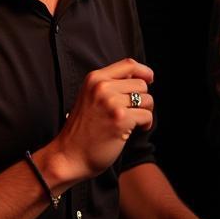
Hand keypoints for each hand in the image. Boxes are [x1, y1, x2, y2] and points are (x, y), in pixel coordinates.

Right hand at [46, 58, 153, 183]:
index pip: (129, 64)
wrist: (69, 154)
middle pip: (141, 84)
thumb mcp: (90, 97)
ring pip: (147, 100)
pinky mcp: (120, 120)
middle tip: (133, 111)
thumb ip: (109, 85)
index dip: (143, 71)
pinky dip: (145, 125)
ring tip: (132, 122)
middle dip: (142, 99)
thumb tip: (140, 78)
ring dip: (144, 112)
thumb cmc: (82, 128)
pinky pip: (147, 116)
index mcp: (94, 78)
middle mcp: (102, 87)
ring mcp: (111, 102)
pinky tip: (133, 131)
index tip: (149, 79)